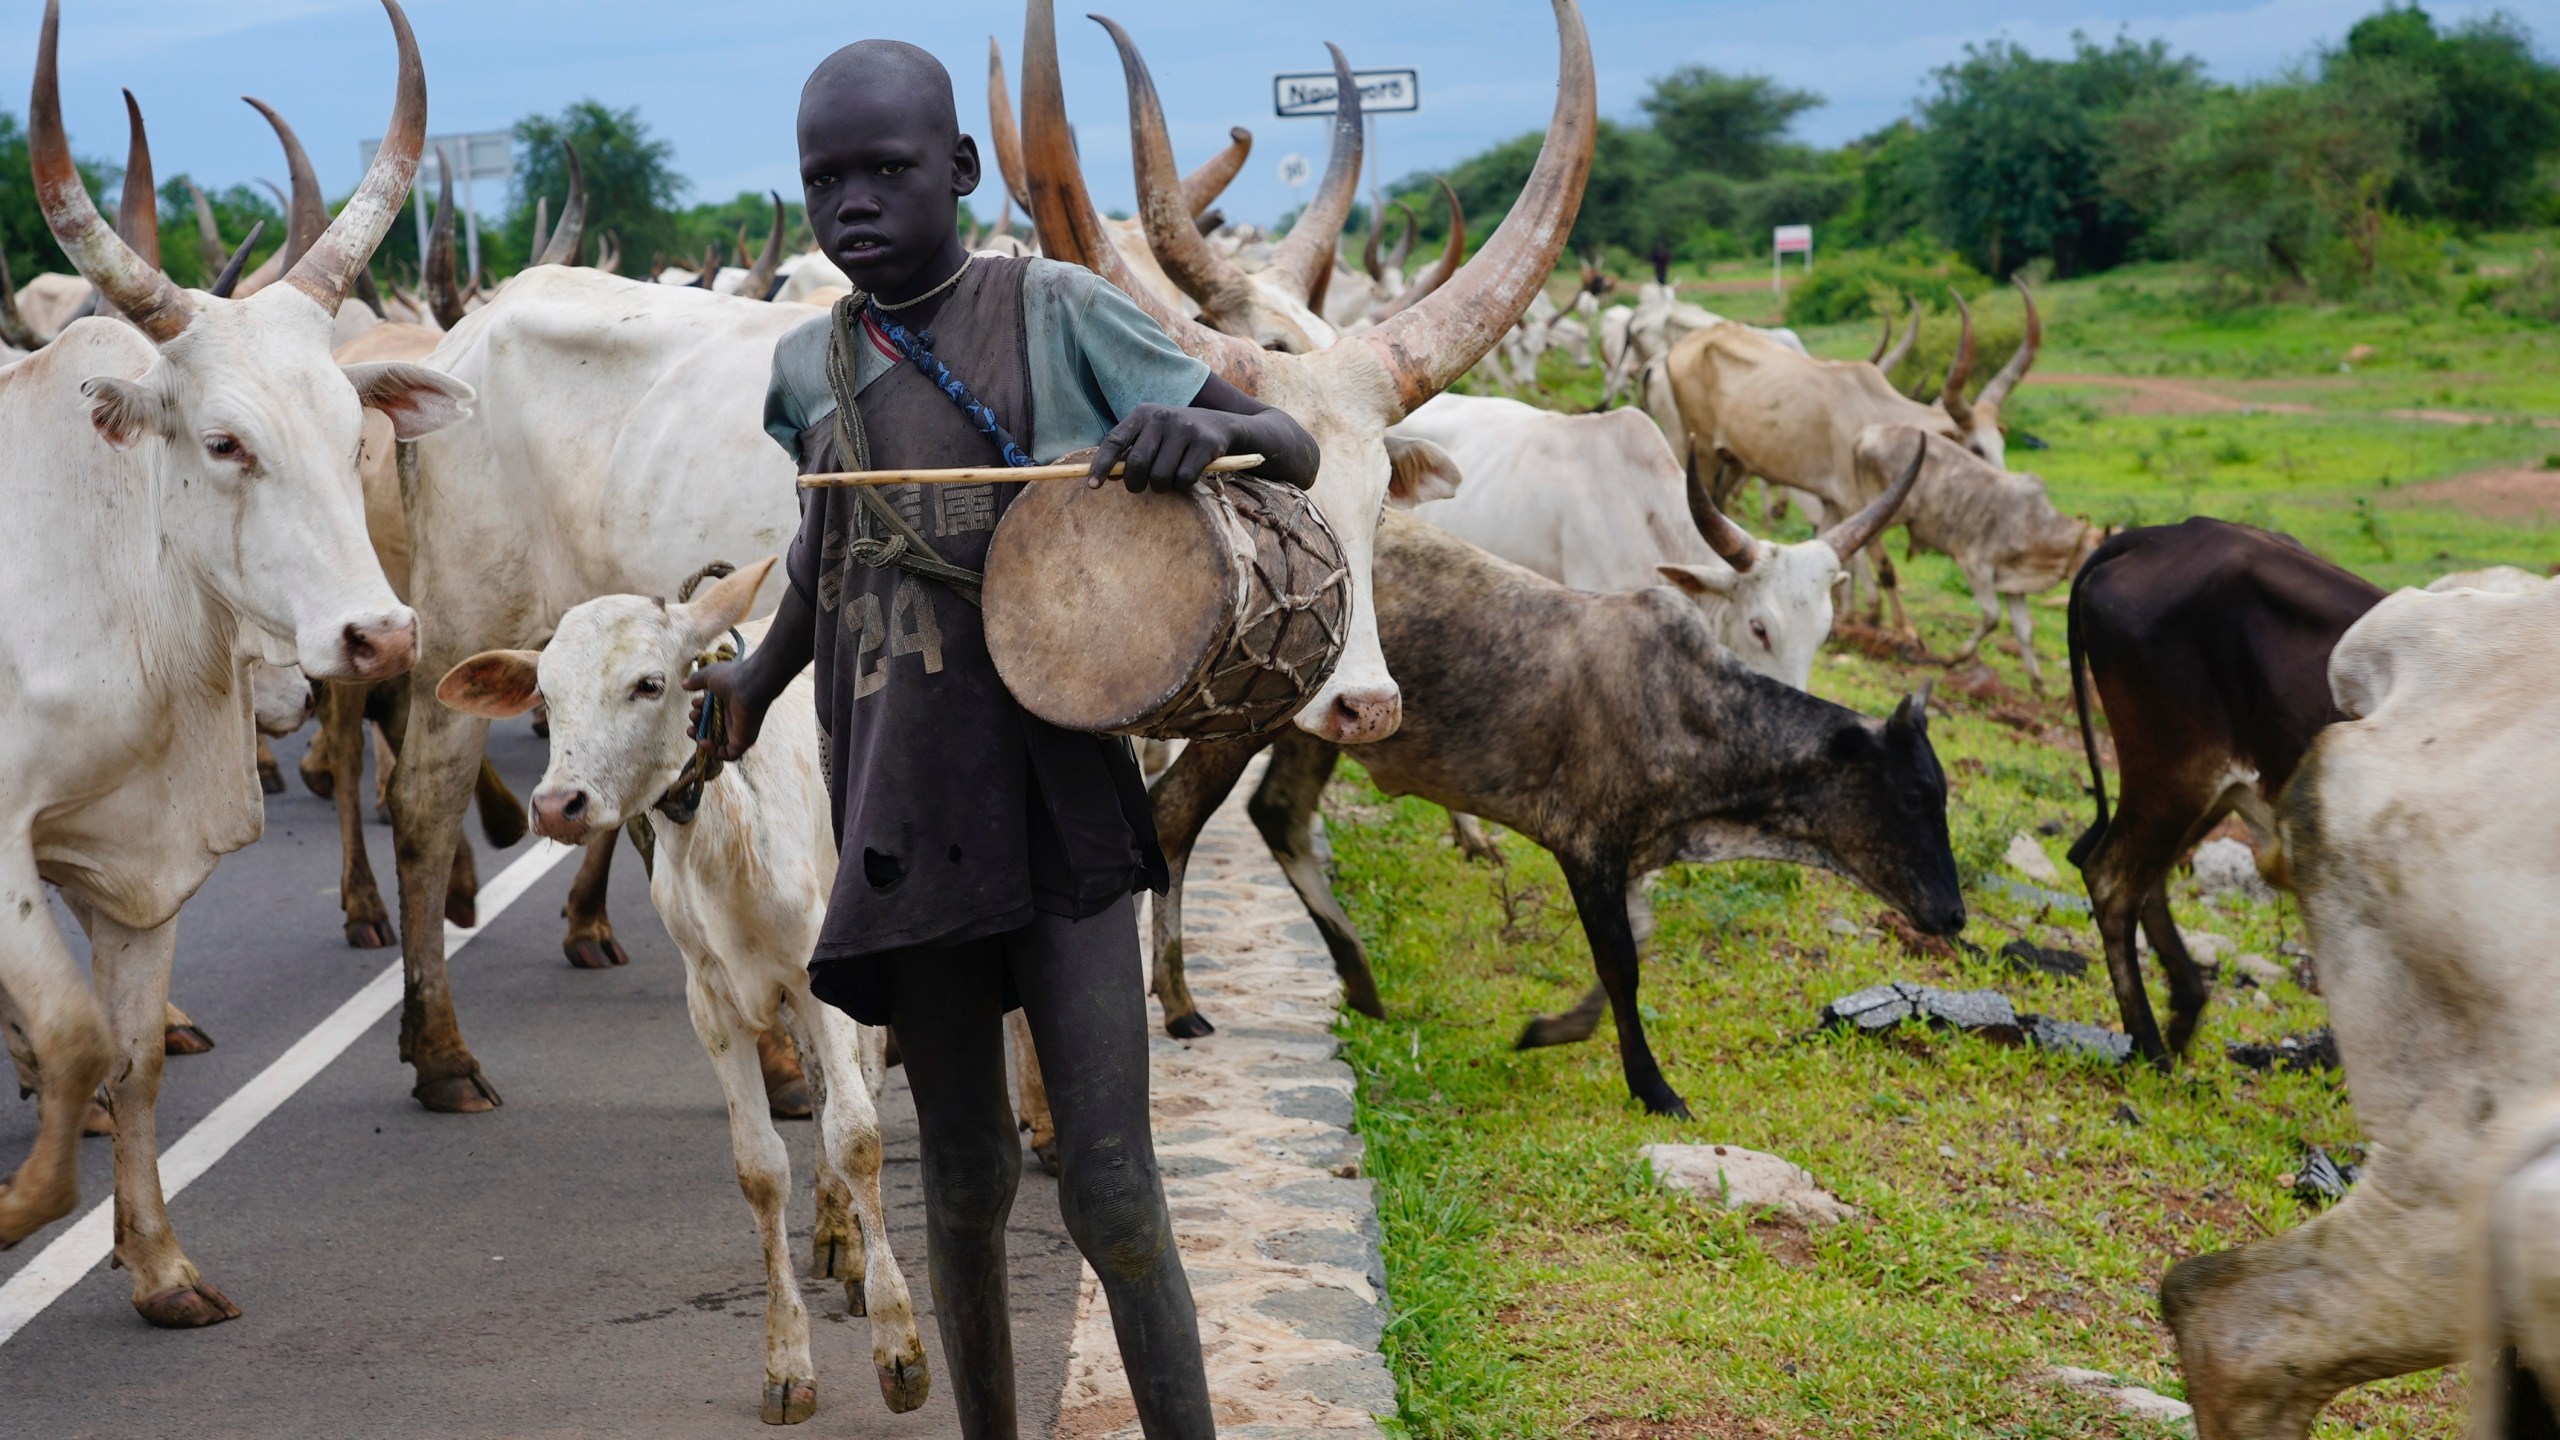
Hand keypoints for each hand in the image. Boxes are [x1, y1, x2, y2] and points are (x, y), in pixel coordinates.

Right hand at [682, 660, 769, 761]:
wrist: (749, 684)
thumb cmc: (732, 678)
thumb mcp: (709, 677)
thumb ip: (697, 681)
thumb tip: (684, 685)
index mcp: (727, 705)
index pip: (711, 716)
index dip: (700, 712)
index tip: (695, 704)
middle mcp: (733, 719)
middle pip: (713, 729)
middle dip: (697, 725)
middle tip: (693, 717)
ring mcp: (739, 731)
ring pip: (718, 744)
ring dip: (701, 739)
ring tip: (692, 730)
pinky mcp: (743, 741)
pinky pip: (728, 755)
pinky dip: (714, 752)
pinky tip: (703, 741)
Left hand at [1088, 403, 1241, 492]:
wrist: (1221, 424)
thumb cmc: (1176, 435)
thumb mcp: (1152, 434)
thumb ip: (1130, 452)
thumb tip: (1106, 477)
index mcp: (1143, 414)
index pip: (1114, 441)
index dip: (1101, 465)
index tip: (1093, 486)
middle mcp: (1162, 417)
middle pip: (1137, 464)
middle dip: (1135, 484)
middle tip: (1140, 488)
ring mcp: (1184, 429)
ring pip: (1160, 476)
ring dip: (1161, 487)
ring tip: (1168, 480)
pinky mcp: (1205, 444)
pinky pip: (1184, 478)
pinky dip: (1182, 485)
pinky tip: (1186, 476)